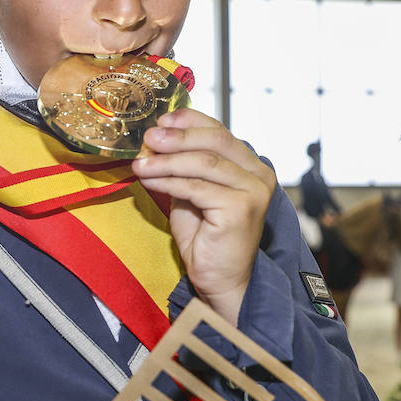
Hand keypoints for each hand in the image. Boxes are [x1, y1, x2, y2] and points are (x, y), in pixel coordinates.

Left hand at [131, 109, 276, 322]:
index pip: (219, 131)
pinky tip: (149, 179)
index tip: (161, 120)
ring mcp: (254, 191)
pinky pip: (196, 187)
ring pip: (204, 163)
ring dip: (166, 160)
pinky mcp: (241, 209)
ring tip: (140, 163)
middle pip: (215, 140)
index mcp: (251, 165)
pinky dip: (169, 181)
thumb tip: (153, 141)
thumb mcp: (191, 192)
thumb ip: (181, 167)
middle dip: (177, 137)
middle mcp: (259, 174)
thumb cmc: (205, 238)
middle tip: (148, 137)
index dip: (189, 120)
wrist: (219, 280)